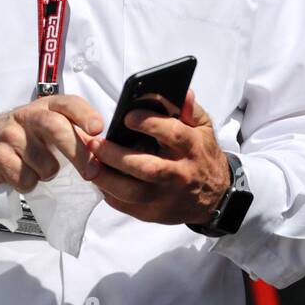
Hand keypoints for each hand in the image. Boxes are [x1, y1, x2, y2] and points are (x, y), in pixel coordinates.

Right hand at [0, 94, 104, 191]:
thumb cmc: (21, 135)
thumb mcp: (46, 126)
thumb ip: (73, 133)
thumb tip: (103, 151)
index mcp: (46, 106)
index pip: (68, 103)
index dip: (85, 115)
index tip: (98, 129)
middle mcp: (27, 115)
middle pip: (56, 128)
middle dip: (78, 152)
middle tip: (90, 172)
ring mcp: (9, 134)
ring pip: (44, 163)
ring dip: (48, 173)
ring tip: (40, 170)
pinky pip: (24, 178)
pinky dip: (29, 184)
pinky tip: (21, 175)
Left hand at [83, 89, 230, 224]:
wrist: (215, 197)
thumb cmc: (202, 156)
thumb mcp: (204, 129)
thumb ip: (190, 110)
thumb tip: (182, 91)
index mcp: (192, 148)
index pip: (172, 133)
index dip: (149, 123)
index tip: (127, 116)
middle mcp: (180, 174)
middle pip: (147, 167)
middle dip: (117, 155)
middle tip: (94, 143)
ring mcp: (166, 197)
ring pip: (133, 192)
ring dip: (107, 178)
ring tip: (89, 163)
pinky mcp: (155, 213)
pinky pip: (127, 206)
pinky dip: (109, 193)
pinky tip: (99, 178)